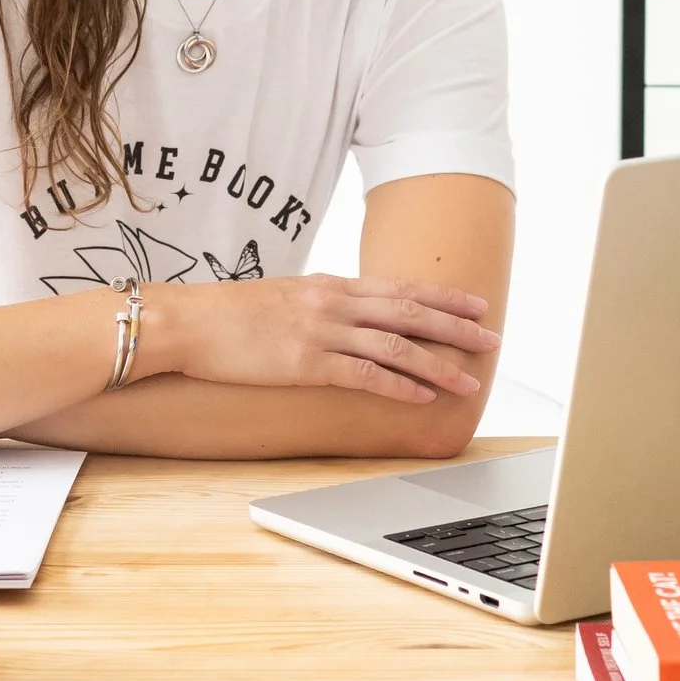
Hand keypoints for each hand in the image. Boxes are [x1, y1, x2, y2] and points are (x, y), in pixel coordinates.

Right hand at [138, 273, 495, 405]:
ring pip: (397, 344)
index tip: (475, 304)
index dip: (444, 297)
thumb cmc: (227, 315)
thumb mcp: (283, 298)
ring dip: (439, 363)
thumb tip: (347, 316)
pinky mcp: (306, 362)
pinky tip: (423, 396)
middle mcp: (333, 302)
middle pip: (410, 311)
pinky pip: (365, 374)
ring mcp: (322, 331)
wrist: (187, 322)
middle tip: (492, 338)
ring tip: (469, 379)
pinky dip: (399, 385)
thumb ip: (320, 305)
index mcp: (330, 284)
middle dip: (457, 326)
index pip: (400, 287)